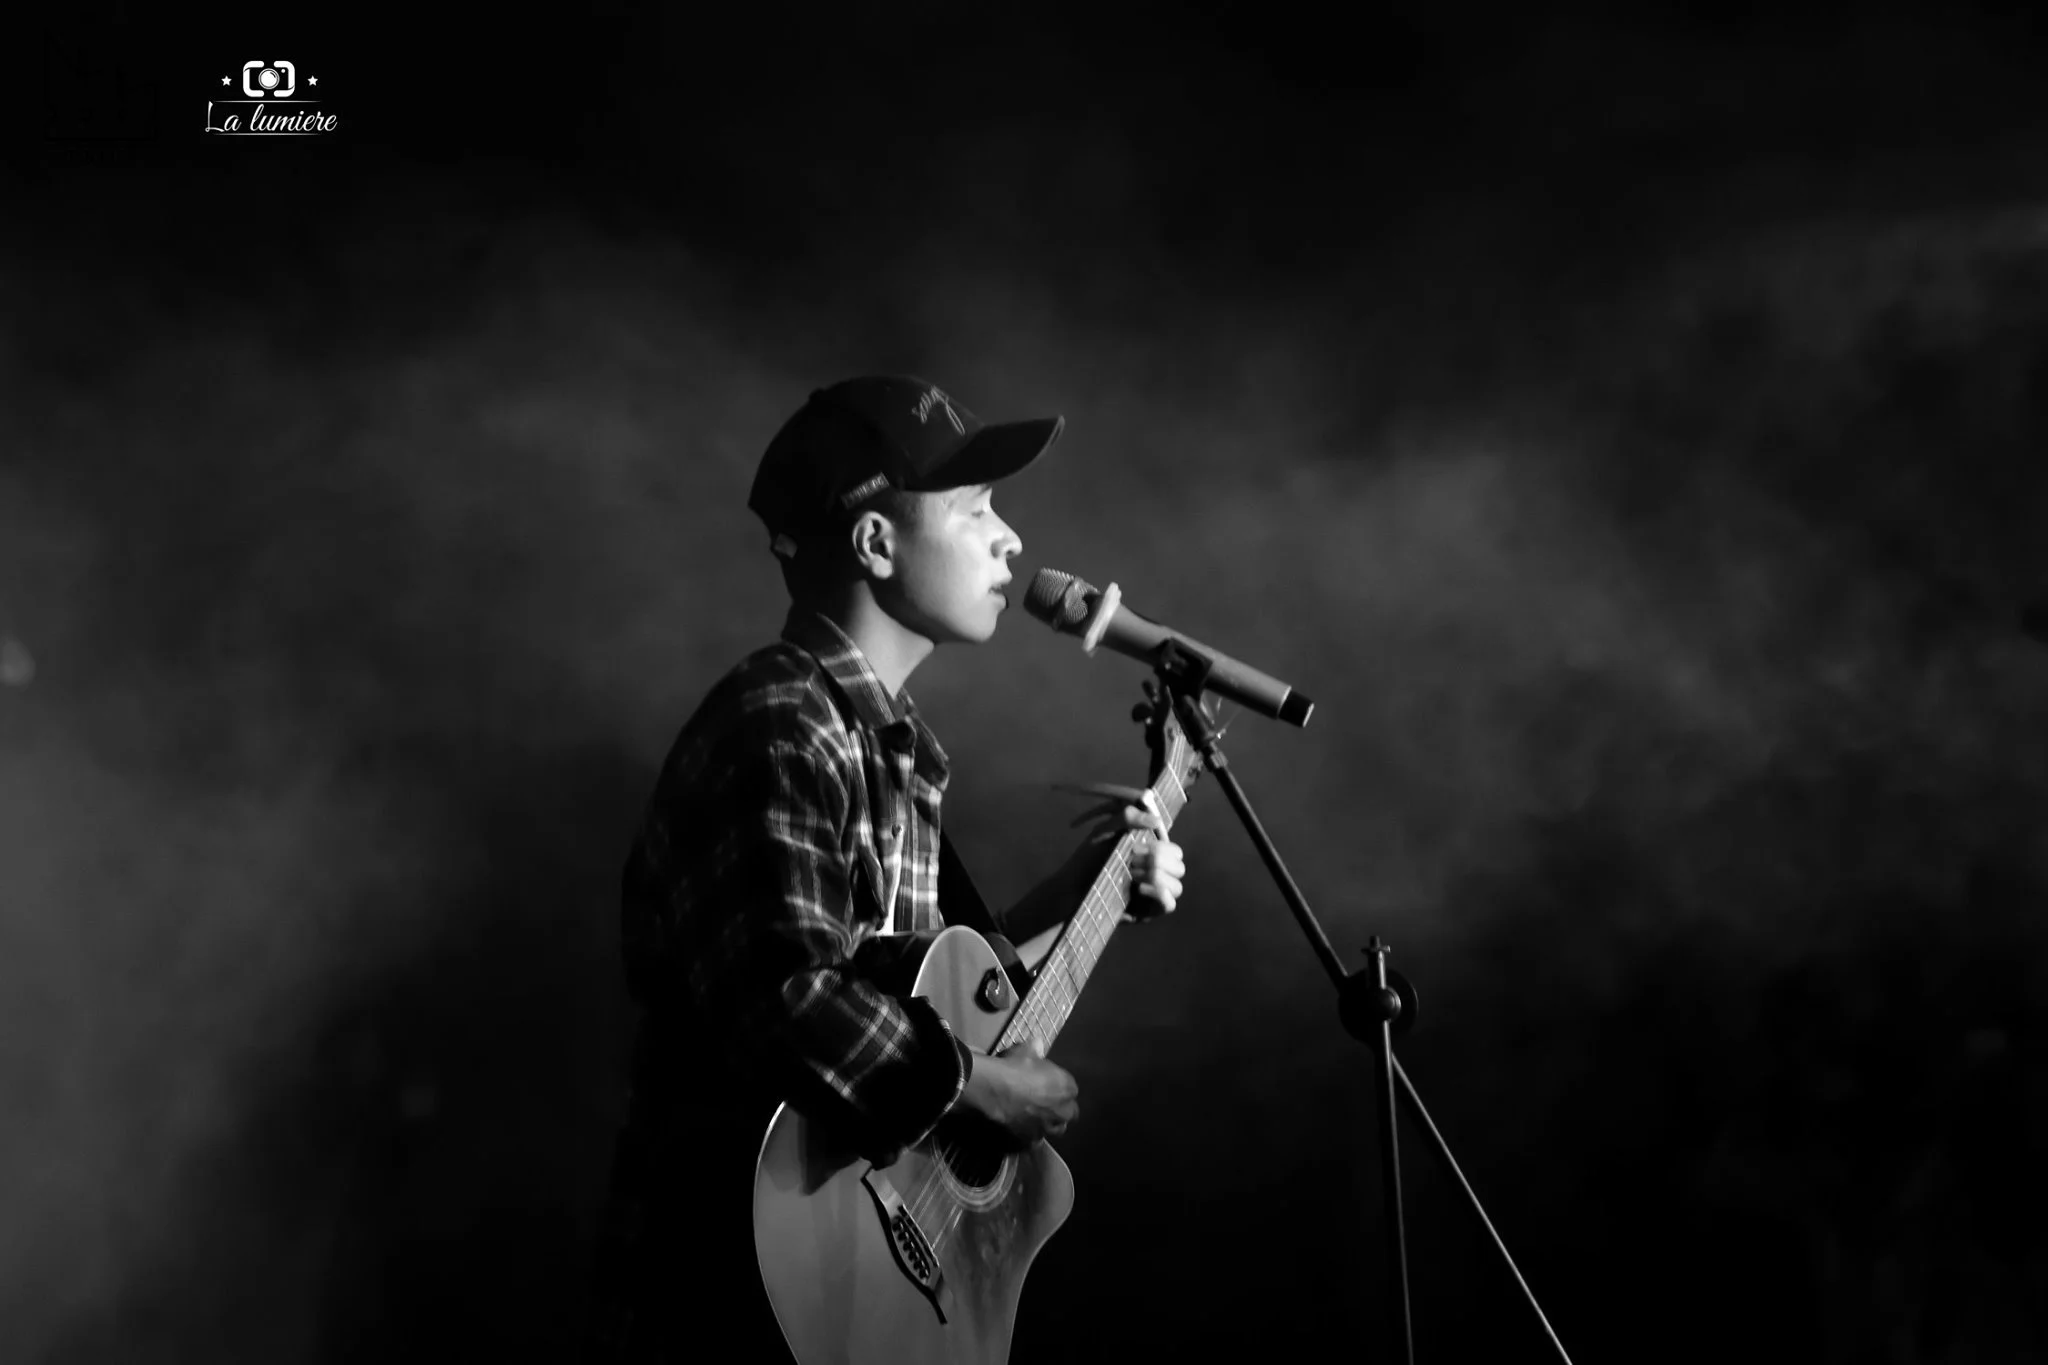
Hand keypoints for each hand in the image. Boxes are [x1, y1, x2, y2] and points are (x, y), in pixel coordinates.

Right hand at [957, 1038, 1078, 1145]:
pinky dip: (1030, 1135)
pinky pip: (1035, 1139)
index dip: (1059, 1087)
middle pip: (1069, 1112)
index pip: (1070, 1089)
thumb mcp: (1025, 1051)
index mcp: (1067, 1087)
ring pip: (1056, 1128)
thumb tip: (1038, 1043)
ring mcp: (1047, 1127)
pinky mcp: (1031, 1139)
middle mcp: (1062, 1110)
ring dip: (1049, 1123)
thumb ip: (1035, 1049)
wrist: (994, 1089)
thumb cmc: (1013, 1066)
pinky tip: (1022, 1128)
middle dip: (1061, 1108)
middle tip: (1046, 1102)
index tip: (1048, 1084)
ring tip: (1036, 1117)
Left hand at [1062, 784, 1186, 922]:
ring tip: (1131, 875)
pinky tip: (1138, 888)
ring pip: (1177, 886)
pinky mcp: (1147, 913)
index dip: (1160, 848)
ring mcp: (1153, 896)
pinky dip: (1158, 893)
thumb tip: (1156, 820)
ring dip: (1156, 877)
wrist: (1071, 885)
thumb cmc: (1088, 858)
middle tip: (1131, 862)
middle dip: (1156, 861)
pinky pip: (1169, 905)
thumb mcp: (1106, 830)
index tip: (1135, 848)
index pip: (1175, 852)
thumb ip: (1127, 817)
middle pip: (1179, 867)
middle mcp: (1157, 876)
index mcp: (1152, 857)